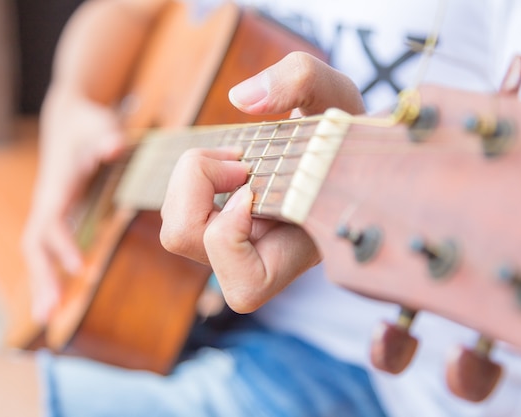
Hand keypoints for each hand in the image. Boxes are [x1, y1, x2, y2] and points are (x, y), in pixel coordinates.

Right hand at [21, 86, 124, 321]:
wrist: (68, 120)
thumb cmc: (86, 124)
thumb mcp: (98, 124)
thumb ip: (106, 136)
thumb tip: (113, 146)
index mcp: (57, 186)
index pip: (53, 221)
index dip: (63, 244)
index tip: (77, 268)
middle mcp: (48, 202)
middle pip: (36, 245)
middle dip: (42, 277)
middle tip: (48, 314)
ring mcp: (49, 211)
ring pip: (38, 252)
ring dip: (42, 282)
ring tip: (47, 317)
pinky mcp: (56, 216)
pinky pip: (47, 249)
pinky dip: (49, 273)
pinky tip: (58, 296)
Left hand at [160, 52, 363, 312]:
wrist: (340, 152)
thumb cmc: (344, 132)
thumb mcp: (338, 96)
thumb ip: (301, 79)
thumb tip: (242, 98)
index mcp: (299, 250)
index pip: (246, 286)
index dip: (229, 239)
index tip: (250, 188)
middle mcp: (263, 256)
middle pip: (190, 246)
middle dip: (194, 189)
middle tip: (236, 162)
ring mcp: (238, 244)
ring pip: (176, 230)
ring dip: (189, 182)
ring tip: (232, 160)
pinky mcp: (220, 226)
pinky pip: (181, 212)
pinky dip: (190, 180)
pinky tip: (224, 165)